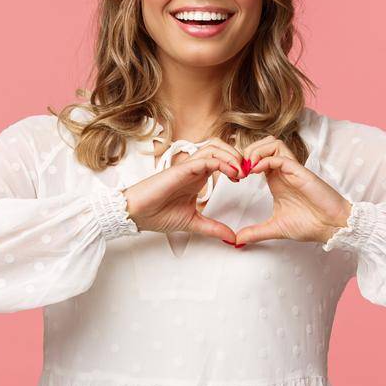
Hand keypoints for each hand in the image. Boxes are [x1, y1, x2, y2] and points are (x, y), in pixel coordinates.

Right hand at [122, 143, 244, 240]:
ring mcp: (188, 167)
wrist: (136, 215)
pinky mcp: (181, 169)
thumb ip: (213, 228)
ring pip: (215, 148)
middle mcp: (194, 168)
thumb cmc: (157, 215)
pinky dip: (223, 162)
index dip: (237, 165)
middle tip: (249, 171)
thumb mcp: (194, 223)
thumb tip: (232, 237)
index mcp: (198, 177)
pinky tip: (233, 173)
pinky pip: (206, 159)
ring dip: (233, 156)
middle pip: (221, 148)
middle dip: (238, 156)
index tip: (246, 179)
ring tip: (242, 172)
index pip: (221, 160)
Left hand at [231, 135, 352, 246]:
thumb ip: (255, 232)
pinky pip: (281, 156)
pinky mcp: (300, 172)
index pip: (258, 158)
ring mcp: (293, 170)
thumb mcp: (275, 228)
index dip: (243, 162)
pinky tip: (256, 171)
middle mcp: (284, 171)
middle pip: (264, 144)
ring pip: (273, 143)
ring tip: (247, 168)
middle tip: (238, 170)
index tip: (234, 178)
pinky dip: (265, 159)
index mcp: (276, 180)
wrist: (331, 227)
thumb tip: (237, 241)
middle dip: (246, 152)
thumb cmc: (310, 224)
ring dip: (256, 151)